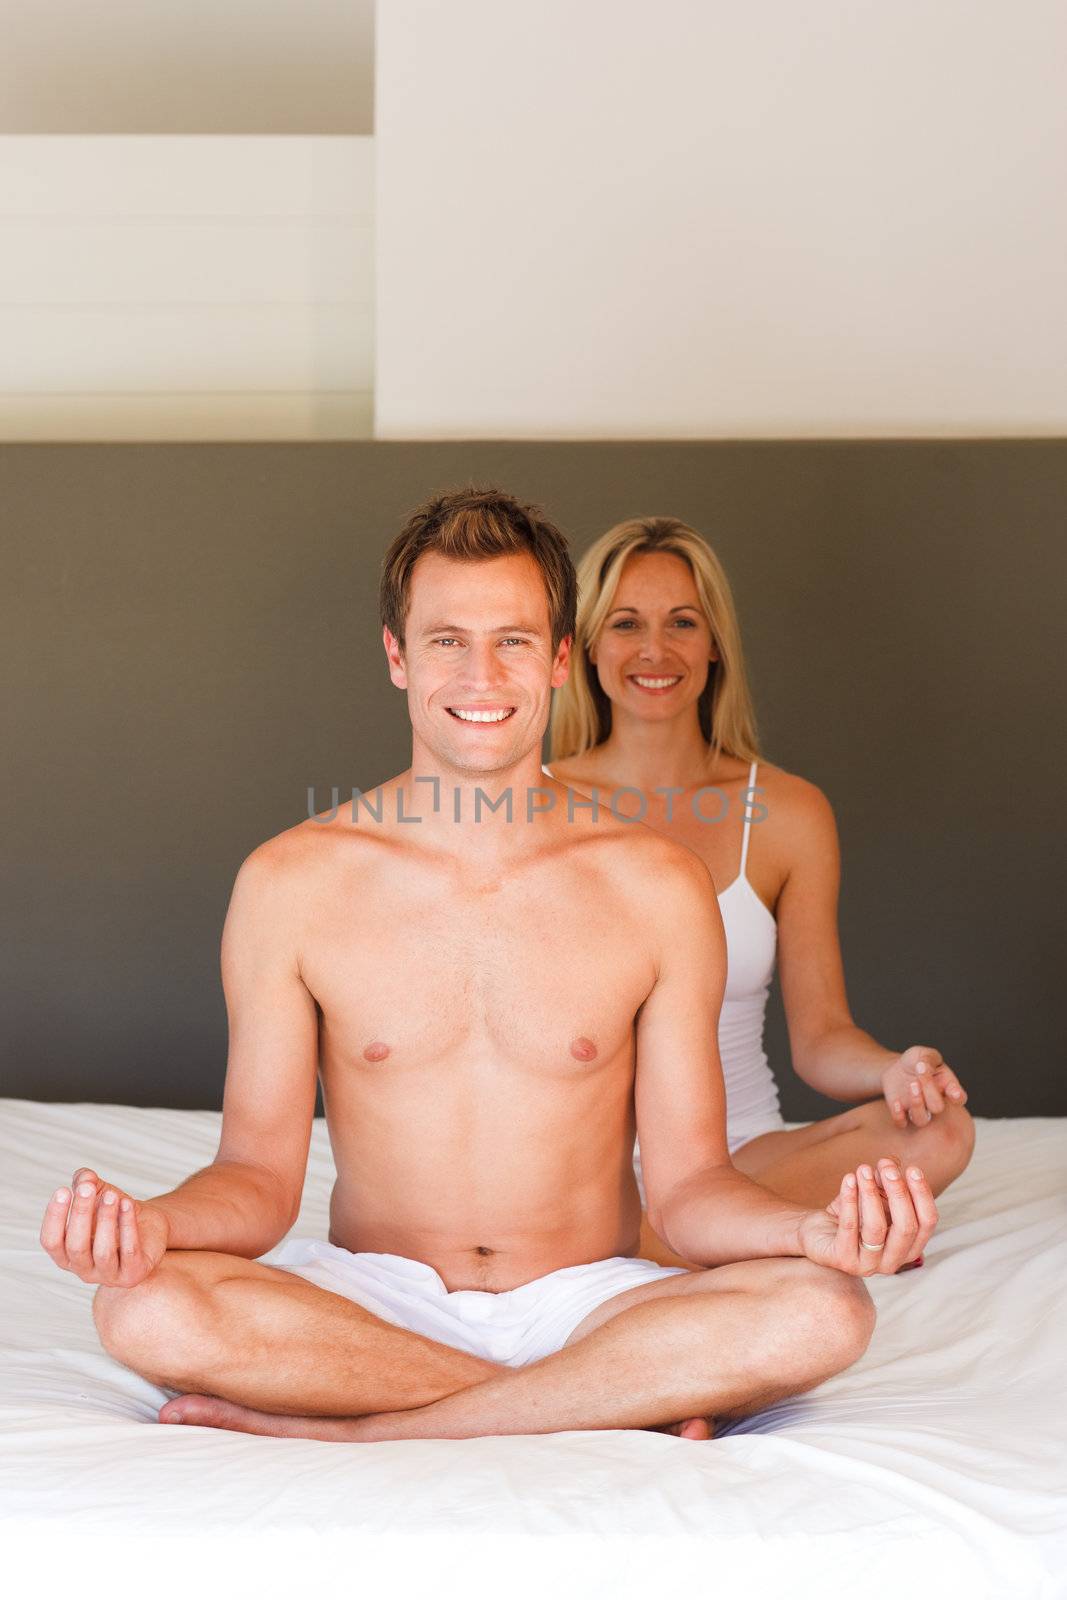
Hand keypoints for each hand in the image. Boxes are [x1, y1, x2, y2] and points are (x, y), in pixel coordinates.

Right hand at [39, 1166, 169, 1287]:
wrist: (149, 1228)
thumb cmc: (116, 1214)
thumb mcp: (98, 1194)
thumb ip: (87, 1184)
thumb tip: (84, 1177)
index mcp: (67, 1255)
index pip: (51, 1241)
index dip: (54, 1217)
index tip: (63, 1190)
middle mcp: (83, 1270)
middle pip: (76, 1246)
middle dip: (81, 1214)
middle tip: (87, 1188)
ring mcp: (108, 1276)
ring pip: (103, 1252)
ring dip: (106, 1220)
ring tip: (112, 1195)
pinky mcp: (133, 1275)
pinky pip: (129, 1252)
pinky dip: (128, 1226)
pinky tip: (128, 1204)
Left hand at [797, 1157, 937, 1275]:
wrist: (819, 1234)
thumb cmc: (854, 1215)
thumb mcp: (873, 1196)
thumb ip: (885, 1182)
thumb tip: (892, 1163)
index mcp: (909, 1247)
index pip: (927, 1223)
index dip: (922, 1195)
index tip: (912, 1169)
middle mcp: (893, 1262)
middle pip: (906, 1227)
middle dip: (898, 1193)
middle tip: (887, 1167)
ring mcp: (868, 1265)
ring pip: (876, 1228)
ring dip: (871, 1193)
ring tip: (863, 1169)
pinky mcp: (843, 1260)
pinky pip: (849, 1227)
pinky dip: (849, 1199)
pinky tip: (849, 1179)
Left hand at [882, 1045, 967, 1129]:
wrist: (896, 1068)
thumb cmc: (916, 1061)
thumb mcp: (923, 1054)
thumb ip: (928, 1059)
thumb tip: (924, 1067)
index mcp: (946, 1086)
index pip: (959, 1097)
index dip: (957, 1097)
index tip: (953, 1093)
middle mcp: (934, 1101)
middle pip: (938, 1108)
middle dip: (930, 1094)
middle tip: (918, 1079)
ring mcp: (918, 1109)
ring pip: (921, 1120)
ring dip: (917, 1105)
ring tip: (912, 1086)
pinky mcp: (902, 1113)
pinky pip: (901, 1122)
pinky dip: (898, 1115)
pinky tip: (896, 1102)